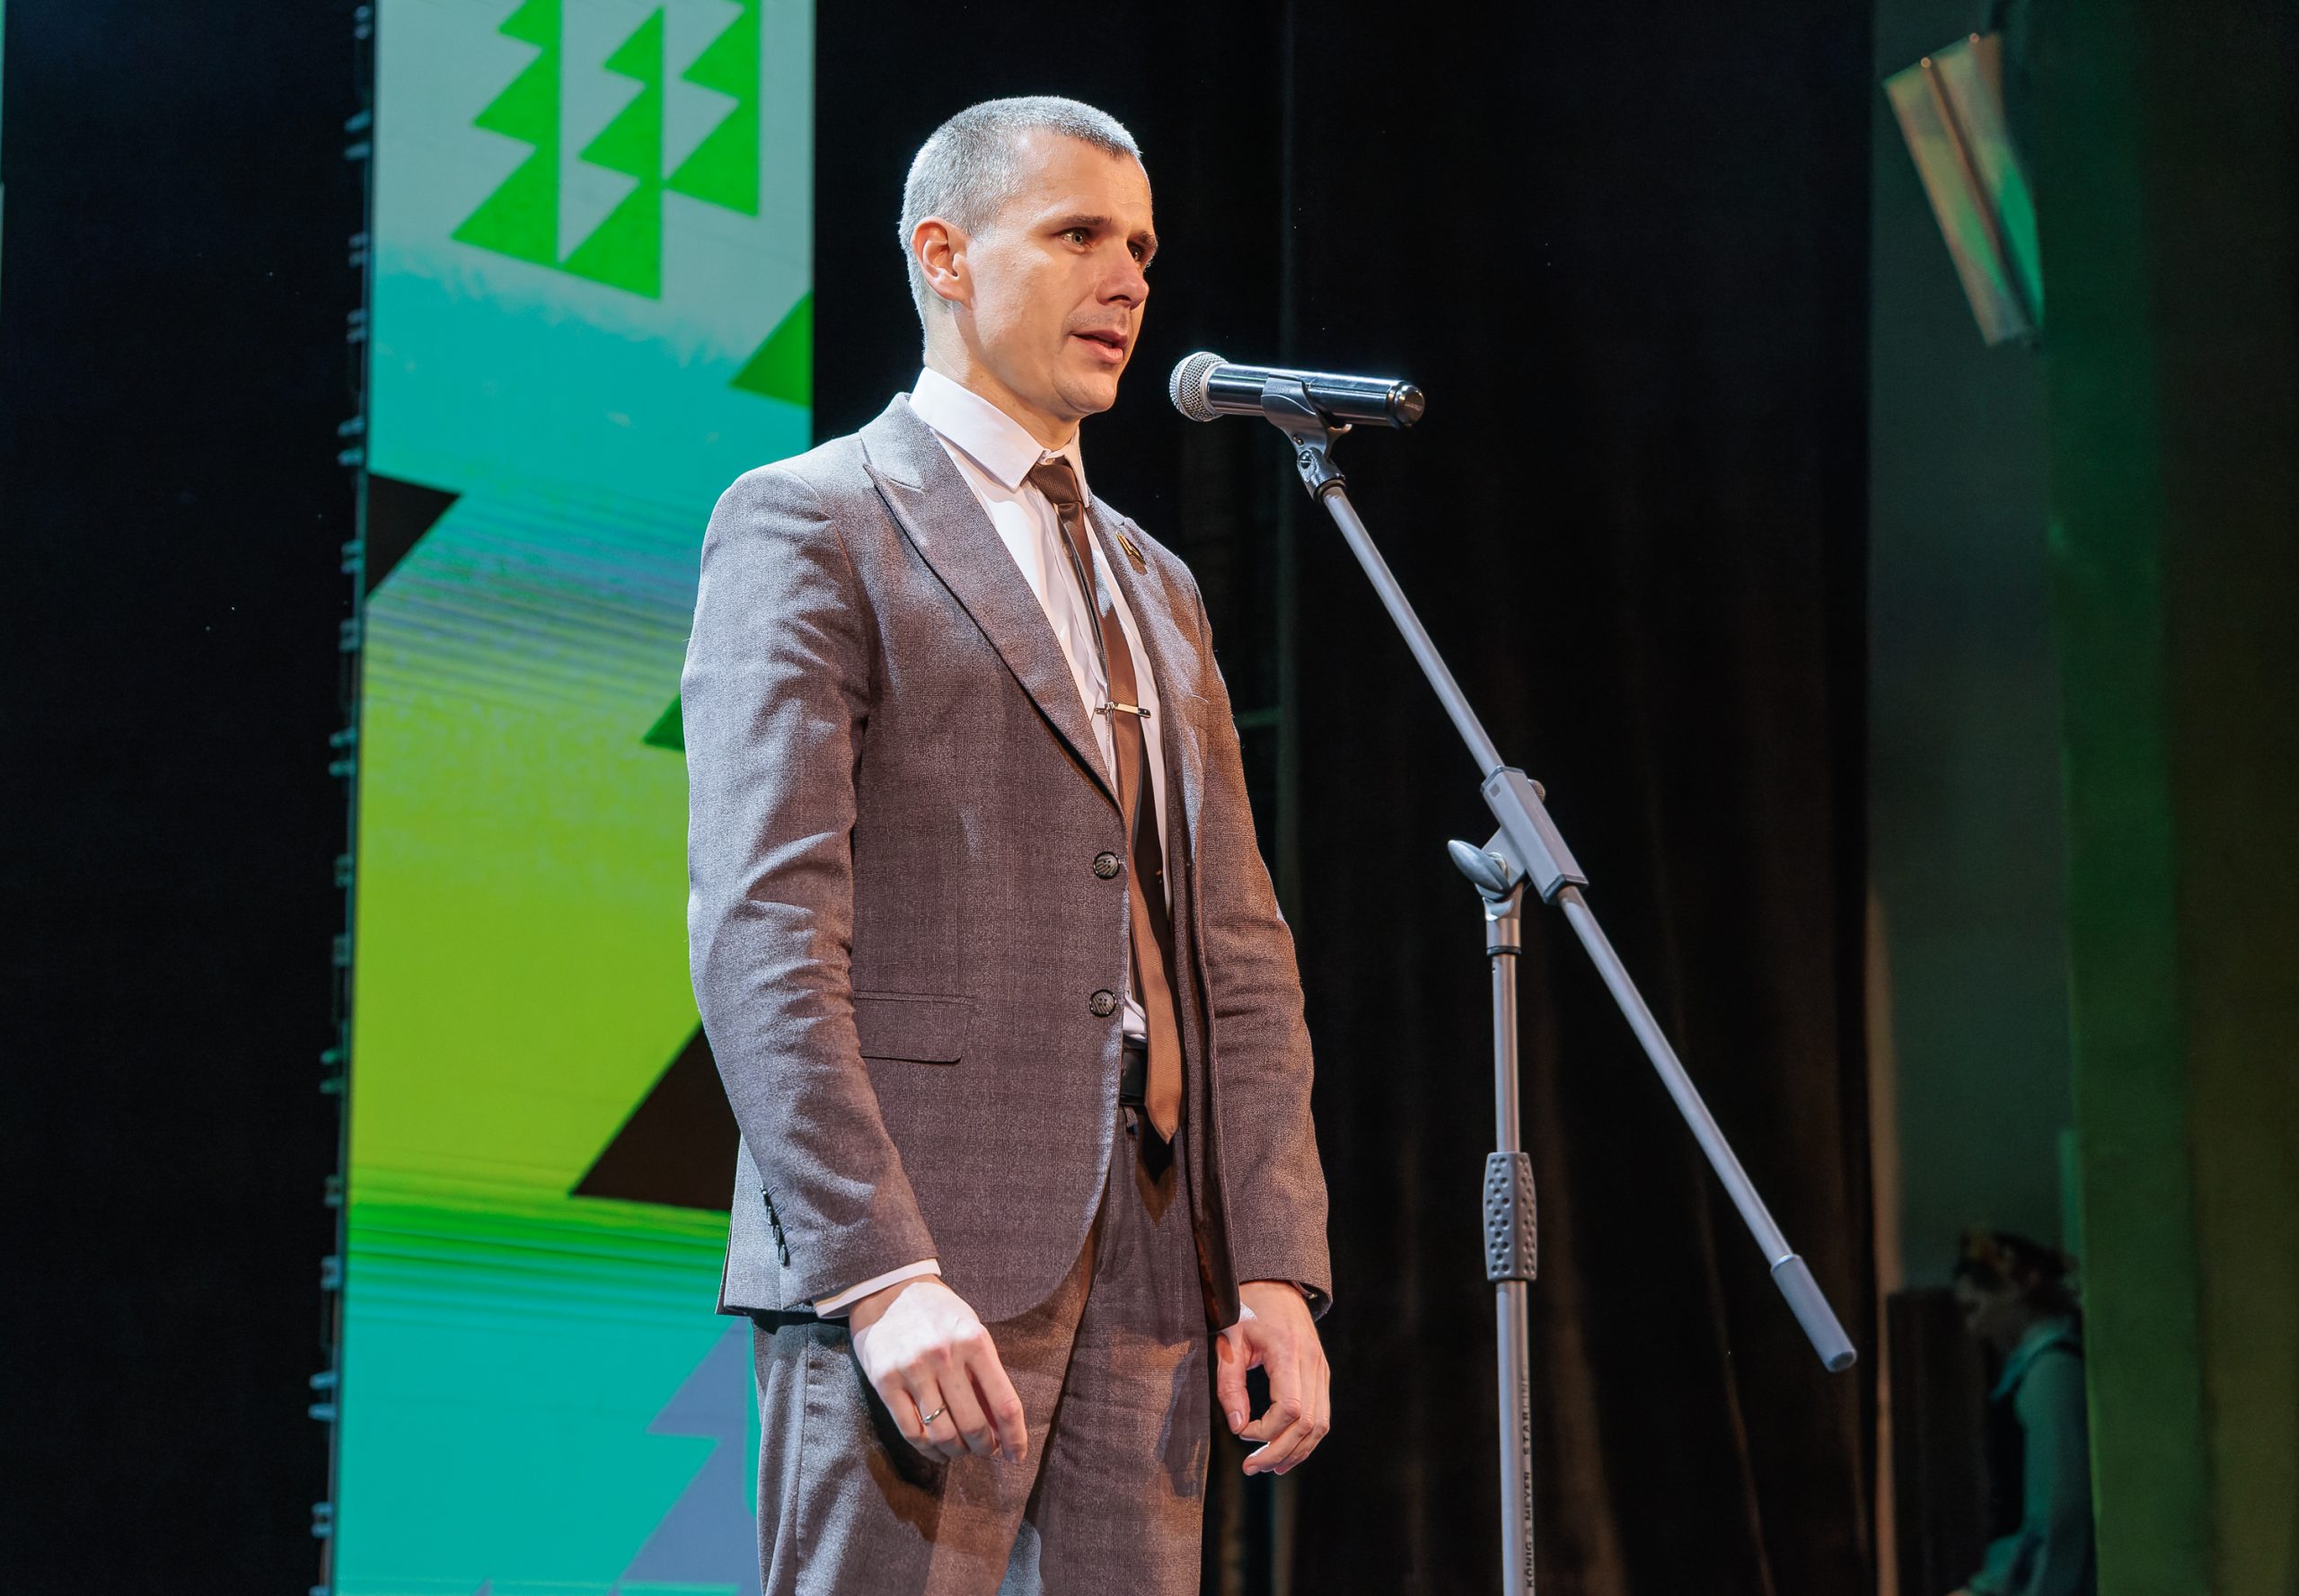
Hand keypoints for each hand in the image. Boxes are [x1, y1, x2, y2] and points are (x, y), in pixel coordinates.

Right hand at [848, 1276, 1025, 1463]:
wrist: (887, 1292)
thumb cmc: (939, 1315)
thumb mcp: (971, 1331)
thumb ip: (986, 1374)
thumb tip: (1001, 1427)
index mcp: (974, 1340)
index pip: (1005, 1403)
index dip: (1014, 1437)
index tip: (1017, 1456)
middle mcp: (944, 1355)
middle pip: (974, 1424)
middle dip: (984, 1447)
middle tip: (986, 1451)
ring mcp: (912, 1369)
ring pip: (942, 1433)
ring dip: (957, 1451)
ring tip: (961, 1451)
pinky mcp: (885, 1382)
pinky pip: (912, 1431)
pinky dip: (929, 1450)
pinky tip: (937, 1450)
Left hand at [1214, 1279, 1330, 1474]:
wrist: (1275, 1284)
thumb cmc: (1247, 1309)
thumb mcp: (1229, 1340)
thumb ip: (1230, 1384)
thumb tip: (1237, 1427)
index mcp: (1289, 1352)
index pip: (1289, 1408)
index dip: (1265, 1431)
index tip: (1241, 1432)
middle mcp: (1312, 1363)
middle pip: (1308, 1424)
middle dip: (1280, 1451)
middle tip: (1252, 1468)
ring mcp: (1322, 1369)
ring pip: (1320, 1425)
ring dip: (1296, 1452)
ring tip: (1269, 1468)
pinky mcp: (1322, 1375)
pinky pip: (1321, 1415)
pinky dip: (1306, 1439)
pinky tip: (1286, 1452)